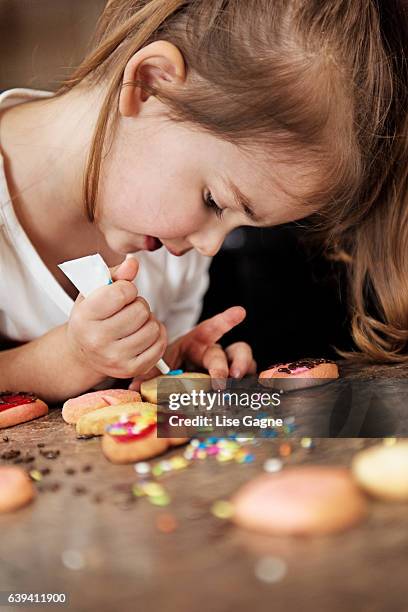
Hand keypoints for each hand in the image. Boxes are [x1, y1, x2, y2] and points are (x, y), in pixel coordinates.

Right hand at [66, 256, 166, 378]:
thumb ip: (114, 274)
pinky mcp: (132, 370)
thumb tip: (133, 263)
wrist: (83, 353)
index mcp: (85, 317)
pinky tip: (143, 333)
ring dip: (148, 320)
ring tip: (134, 323)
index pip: (121, 293)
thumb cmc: (91, 318)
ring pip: (153, 327)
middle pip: (140, 310)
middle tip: (127, 310)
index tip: (121, 293)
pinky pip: (160, 345)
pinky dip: (157, 335)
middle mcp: (97, 341)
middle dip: (138, 305)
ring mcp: (115, 358)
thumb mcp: (93, 292)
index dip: (127, 288)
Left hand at [129, 306, 256, 388]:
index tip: (239, 312)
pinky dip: (248, 385)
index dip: (225, 321)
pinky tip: (245, 395)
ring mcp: (225, 368)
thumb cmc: (165, 372)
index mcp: (194, 345)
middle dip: (223, 366)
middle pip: (222, 353)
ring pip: (242, 360)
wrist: (170, 390)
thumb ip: (147, 376)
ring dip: (241, 368)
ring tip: (236, 382)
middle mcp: (212, 354)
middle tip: (219, 382)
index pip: (210, 330)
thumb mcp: (155, 370)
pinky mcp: (233, 384)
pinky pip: (247, 380)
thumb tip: (135, 386)